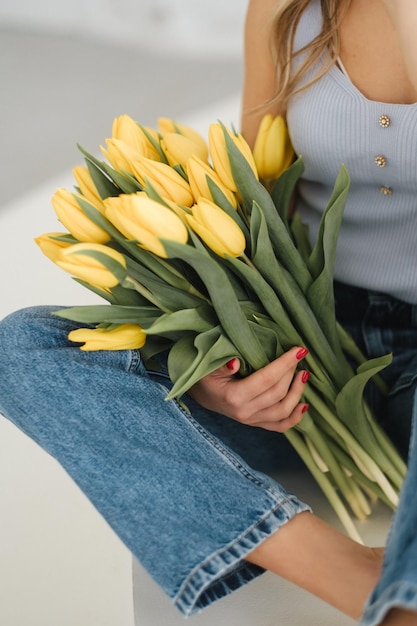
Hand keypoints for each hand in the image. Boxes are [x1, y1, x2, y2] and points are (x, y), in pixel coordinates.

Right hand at [188, 347, 308, 431]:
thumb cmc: (204, 376)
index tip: (299, 349)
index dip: (285, 364)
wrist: (200, 394)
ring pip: (283, 411)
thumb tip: (236, 362)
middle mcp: (245, 412)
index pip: (267, 379)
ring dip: (298, 392)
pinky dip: (295, 417)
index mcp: (234, 396)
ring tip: (303, 374)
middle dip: (292, 372)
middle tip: (298, 355)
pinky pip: (280, 426)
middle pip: (278, 393)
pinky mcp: (256, 423)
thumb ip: (223, 365)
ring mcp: (251, 420)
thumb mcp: (209, 367)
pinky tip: (304, 405)